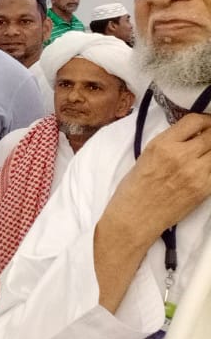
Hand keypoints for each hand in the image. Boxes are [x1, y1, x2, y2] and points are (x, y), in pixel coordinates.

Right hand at [103, 113, 210, 249]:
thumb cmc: (134, 188)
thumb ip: (169, 144)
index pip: (194, 121)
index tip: (206, 125)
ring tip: (207, 155)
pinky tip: (207, 169)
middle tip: (209, 139)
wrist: (134, 218)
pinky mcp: (204, 189)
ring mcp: (195, 173)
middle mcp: (180, 155)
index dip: (205, 120)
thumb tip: (192, 135)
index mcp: (162, 145)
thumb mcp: (146, 156)